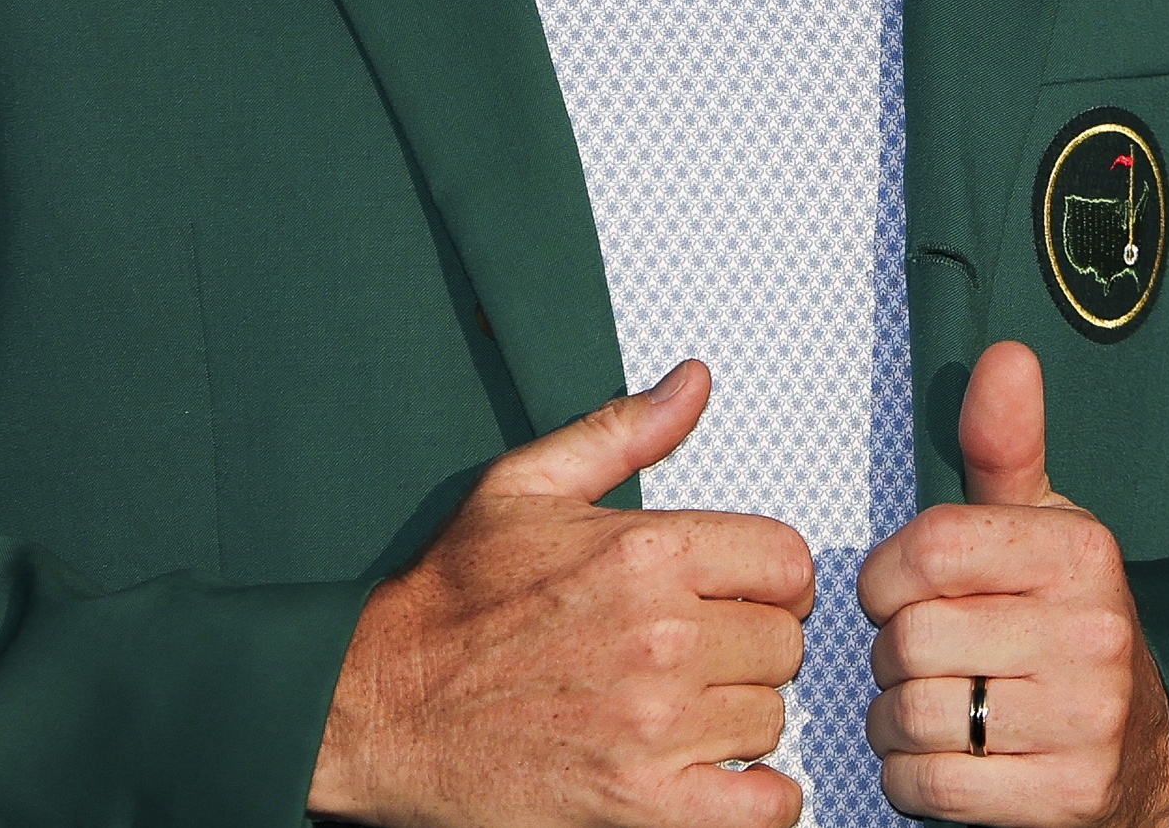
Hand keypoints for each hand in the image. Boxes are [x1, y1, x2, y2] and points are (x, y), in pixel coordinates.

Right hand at [310, 362, 817, 827]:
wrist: (381, 707)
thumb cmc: (446, 602)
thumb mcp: (523, 487)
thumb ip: (622, 431)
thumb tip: (694, 383)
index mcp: (643, 551)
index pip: (787, 560)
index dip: (771, 578)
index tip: (743, 594)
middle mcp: (660, 636)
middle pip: (785, 643)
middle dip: (751, 646)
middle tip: (702, 654)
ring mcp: (655, 726)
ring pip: (770, 718)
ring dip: (738, 718)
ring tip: (684, 710)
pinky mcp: (643, 805)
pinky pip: (761, 808)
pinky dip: (757, 799)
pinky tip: (722, 778)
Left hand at [861, 342, 1168, 827]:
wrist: (1146, 746)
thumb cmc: (1064, 621)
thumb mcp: (1040, 525)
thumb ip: (1004, 445)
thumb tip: (1007, 356)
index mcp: (1079, 553)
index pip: (926, 550)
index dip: (886, 577)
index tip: (902, 591)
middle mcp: (1092, 634)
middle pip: (907, 639)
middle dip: (893, 654)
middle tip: (928, 658)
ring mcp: (1083, 721)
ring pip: (908, 715)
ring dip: (895, 720)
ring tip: (939, 706)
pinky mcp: (1062, 797)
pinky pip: (924, 785)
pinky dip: (911, 776)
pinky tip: (950, 757)